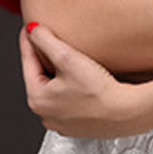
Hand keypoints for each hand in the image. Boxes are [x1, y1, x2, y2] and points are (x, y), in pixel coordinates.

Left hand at [19, 24, 152, 137]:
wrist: (125, 112)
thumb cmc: (97, 91)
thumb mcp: (67, 58)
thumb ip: (46, 41)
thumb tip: (34, 31)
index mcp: (37, 99)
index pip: (27, 62)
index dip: (29, 41)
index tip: (30, 28)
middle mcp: (45, 115)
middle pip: (40, 77)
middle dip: (44, 58)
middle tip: (49, 40)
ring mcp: (61, 122)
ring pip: (54, 90)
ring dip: (58, 74)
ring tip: (68, 59)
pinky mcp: (77, 125)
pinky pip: (68, 101)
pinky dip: (70, 89)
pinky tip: (82, 80)